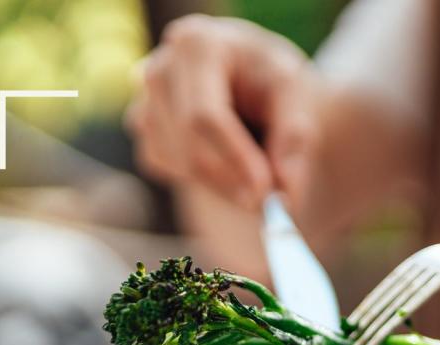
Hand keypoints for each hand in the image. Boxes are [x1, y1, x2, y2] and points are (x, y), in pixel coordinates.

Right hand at [125, 15, 319, 210]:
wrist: (252, 78)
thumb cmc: (274, 81)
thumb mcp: (297, 96)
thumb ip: (294, 139)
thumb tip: (284, 192)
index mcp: (198, 45)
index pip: (205, 115)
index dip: (235, 158)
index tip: (266, 192)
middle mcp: (160, 68)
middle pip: (188, 145)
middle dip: (232, 182)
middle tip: (272, 204)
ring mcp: (144, 98)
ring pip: (177, 163)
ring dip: (224, 184)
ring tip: (264, 173)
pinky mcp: (143, 128)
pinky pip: (167, 169)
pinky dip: (205, 178)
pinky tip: (231, 159)